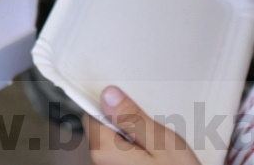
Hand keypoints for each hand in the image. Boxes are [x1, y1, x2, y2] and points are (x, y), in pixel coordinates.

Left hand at [86, 87, 200, 164]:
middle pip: (102, 132)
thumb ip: (132, 118)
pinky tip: (154, 158)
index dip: (109, 107)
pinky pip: (121, 158)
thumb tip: (108, 95)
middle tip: (151, 130)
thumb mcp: (162, 142)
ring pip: (113, 146)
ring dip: (131, 141)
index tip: (128, 105)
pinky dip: (135, 153)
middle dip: (123, 126)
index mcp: (106, 152)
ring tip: (156, 147)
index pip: (91, 116)